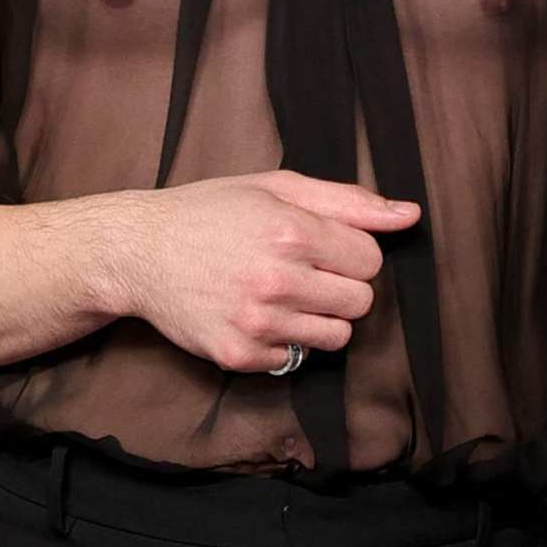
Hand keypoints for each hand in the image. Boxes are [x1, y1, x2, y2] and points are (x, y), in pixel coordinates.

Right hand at [126, 170, 419, 373]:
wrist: (138, 252)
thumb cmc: (209, 212)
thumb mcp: (276, 187)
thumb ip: (347, 201)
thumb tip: (409, 216)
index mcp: (291, 231)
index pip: (371, 260)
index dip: (349, 252)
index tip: (319, 246)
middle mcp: (276, 279)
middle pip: (361, 302)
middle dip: (340, 286)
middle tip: (303, 272)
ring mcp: (257, 322)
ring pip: (336, 336)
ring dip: (318, 317)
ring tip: (283, 295)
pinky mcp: (239, 355)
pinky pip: (295, 359)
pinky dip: (282, 341)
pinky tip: (254, 315)